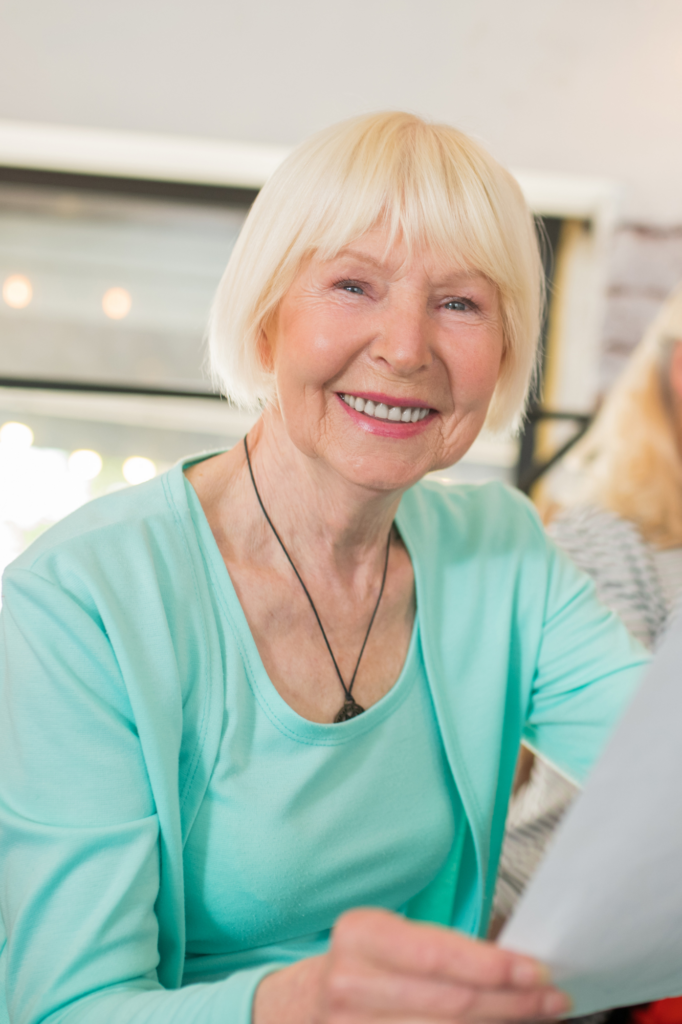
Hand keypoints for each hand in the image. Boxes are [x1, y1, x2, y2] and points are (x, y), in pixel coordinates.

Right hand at [252, 907, 570, 1022]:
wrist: (304, 1006)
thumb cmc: (365, 964)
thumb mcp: (392, 936)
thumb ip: (444, 947)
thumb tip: (517, 961)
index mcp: (360, 934)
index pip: (438, 954)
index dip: (493, 967)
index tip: (537, 971)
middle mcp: (349, 983)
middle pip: (450, 1004)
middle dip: (512, 1003)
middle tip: (552, 998)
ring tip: (536, 1015)